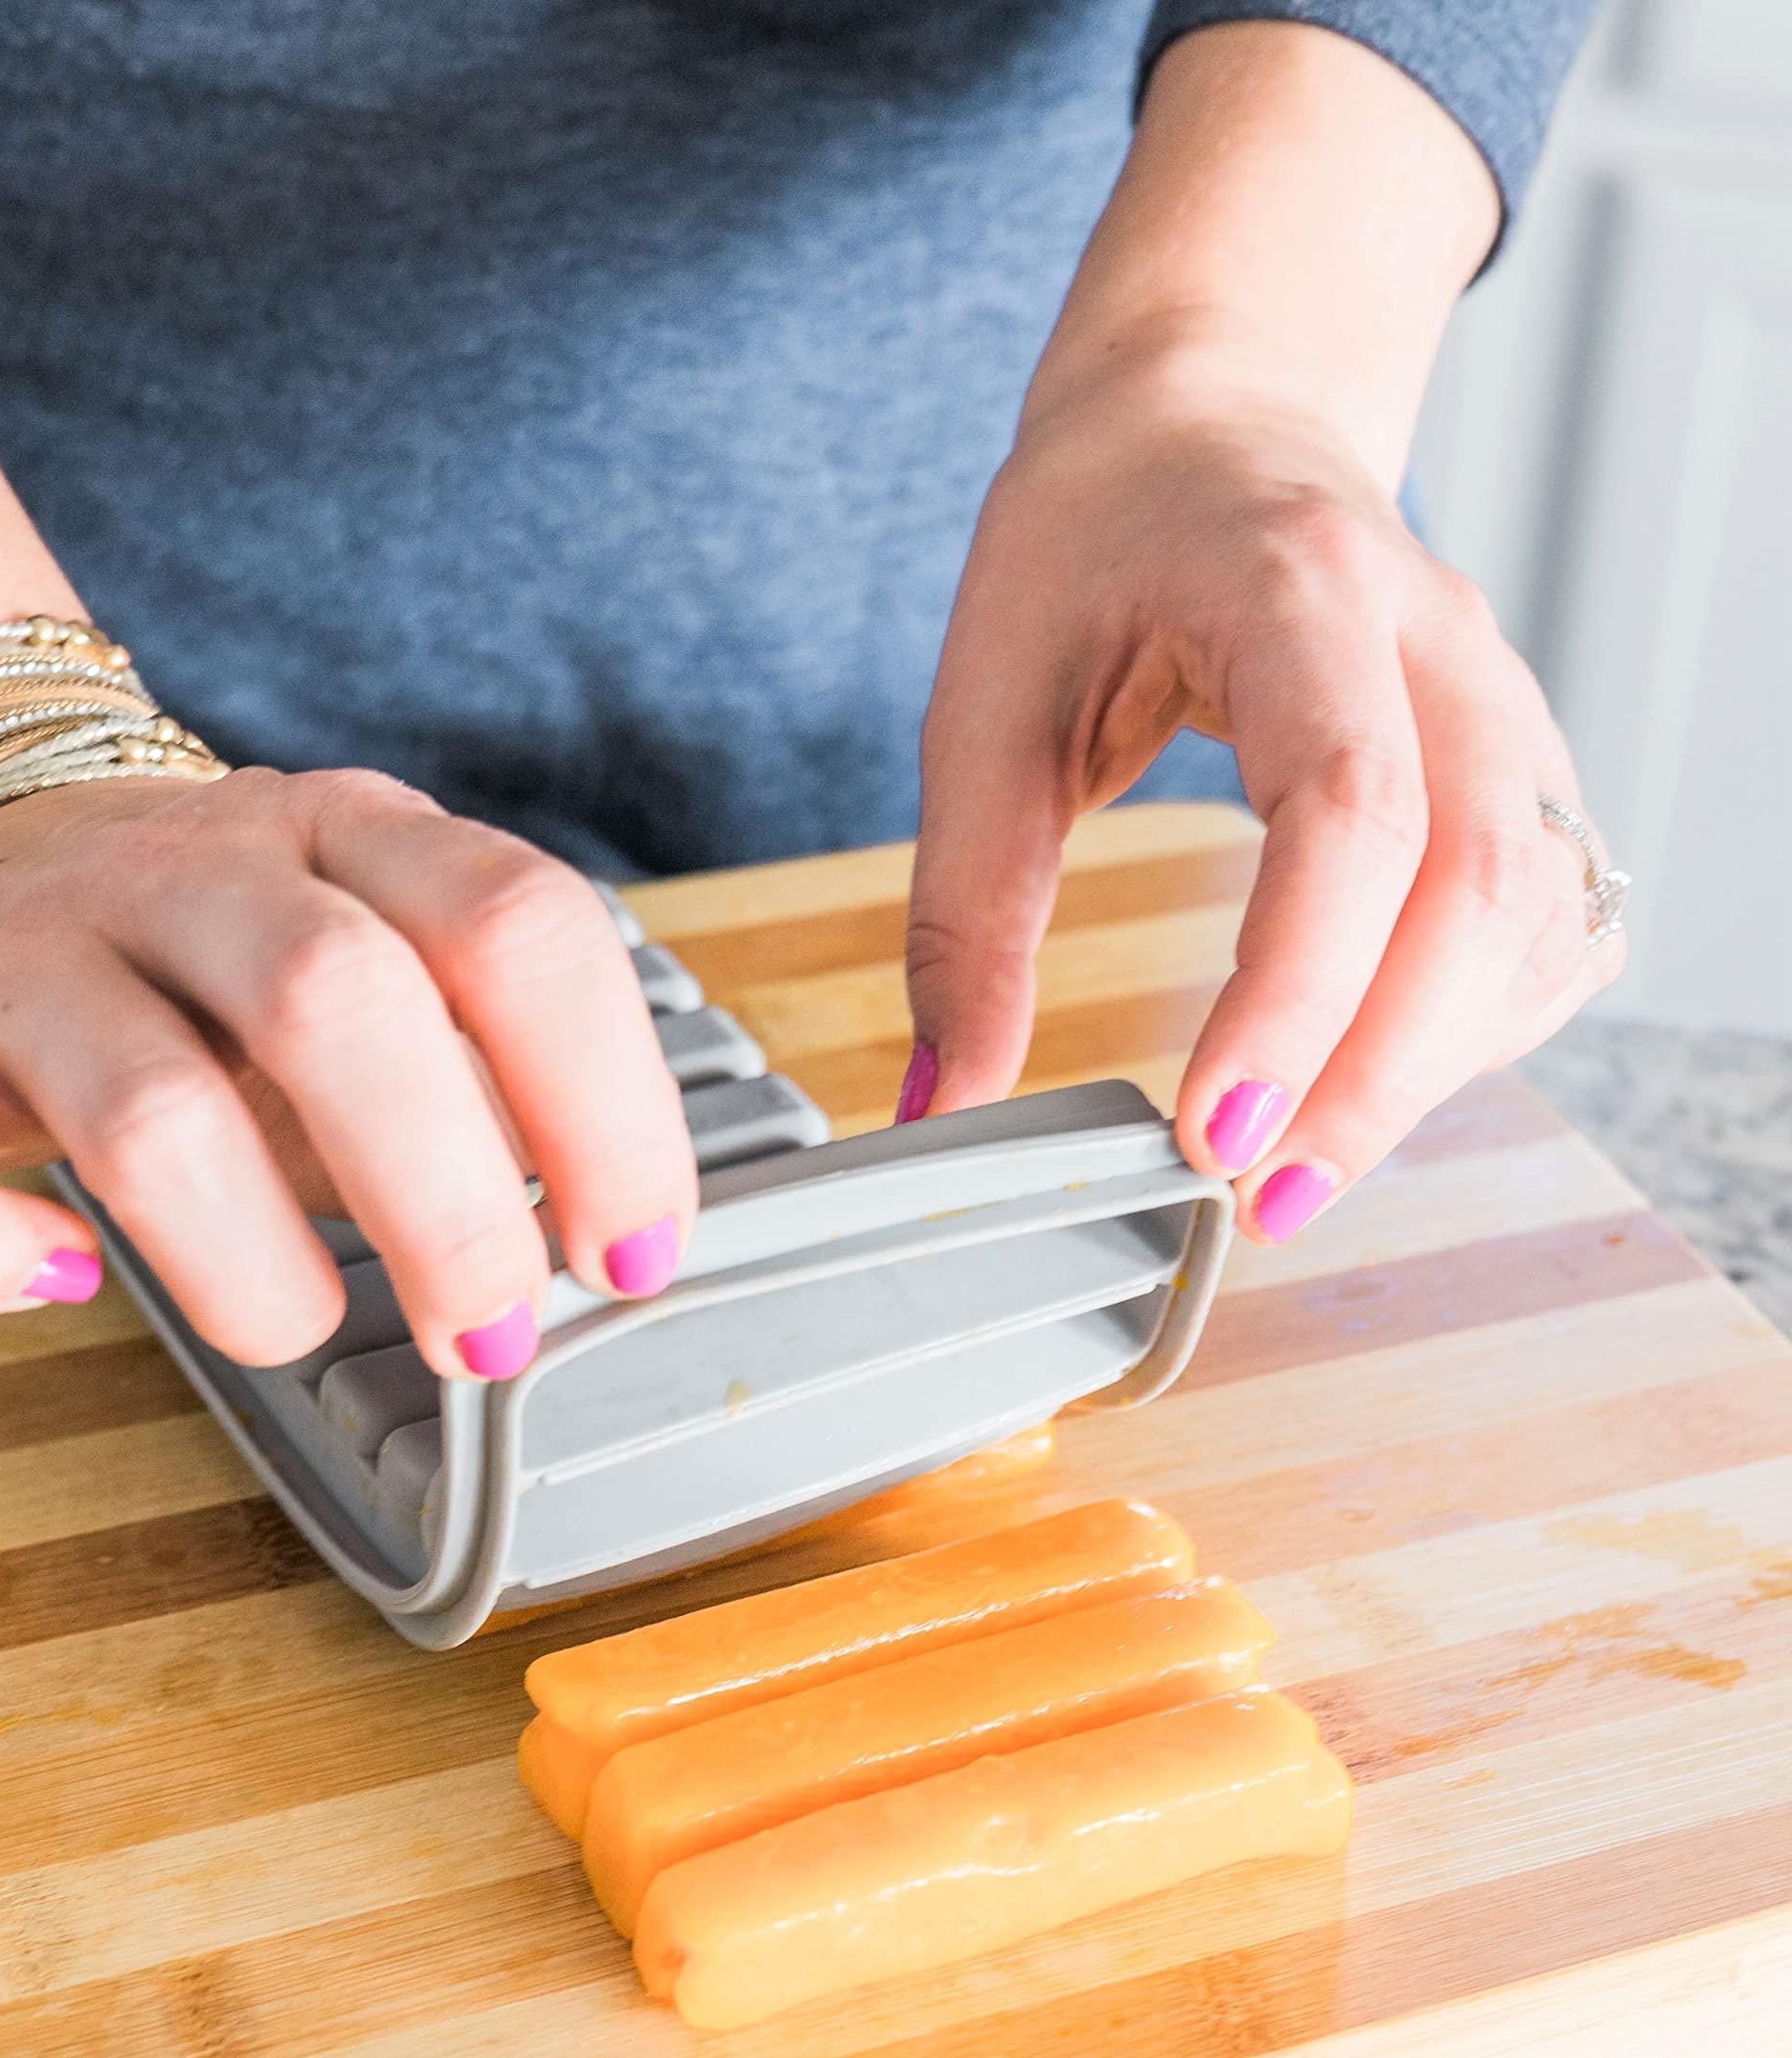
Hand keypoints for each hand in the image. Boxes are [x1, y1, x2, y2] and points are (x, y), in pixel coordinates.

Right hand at [0, 767, 695, 1367]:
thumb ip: (486, 1069)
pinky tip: (65, 1271)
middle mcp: (204, 869)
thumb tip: (614, 1233)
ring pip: (157, 1111)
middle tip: (490, 1331)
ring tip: (300, 1324)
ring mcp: (49, 947)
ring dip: (254, 1265)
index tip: (632, 1253)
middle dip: (446, 1203)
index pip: (521, 929)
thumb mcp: (375, 958)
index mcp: (356, 836)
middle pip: (345, 1001)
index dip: (606, 1106)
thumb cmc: (218, 954)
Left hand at [902, 344, 1625, 1240]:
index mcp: (1299, 589)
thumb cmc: (1096, 536)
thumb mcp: (985, 702)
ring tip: (1304, 1158)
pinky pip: (1553, 919)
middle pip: (1479, 885)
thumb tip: (945, 1102)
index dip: (1297, 991)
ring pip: (1538, 915)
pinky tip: (1382, 1071)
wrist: (1210, 420)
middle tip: (1260, 1196)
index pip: (1350, 809)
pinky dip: (1483, 1025)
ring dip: (1436, 1066)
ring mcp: (1506, 700)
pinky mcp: (1524, 762)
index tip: (1215, 1129)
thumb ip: (964, 910)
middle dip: (1379, 1074)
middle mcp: (1440, 642)